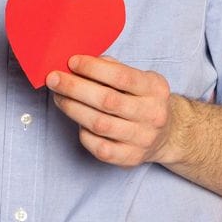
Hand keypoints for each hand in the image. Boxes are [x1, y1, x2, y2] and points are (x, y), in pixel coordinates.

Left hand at [47, 55, 185, 166]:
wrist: (166, 134)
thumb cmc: (144, 100)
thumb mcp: (139, 78)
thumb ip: (114, 68)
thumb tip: (80, 63)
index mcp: (155, 89)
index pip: (121, 76)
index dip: (93, 68)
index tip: (72, 62)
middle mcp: (152, 115)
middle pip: (107, 101)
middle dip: (75, 88)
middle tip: (54, 79)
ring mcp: (142, 139)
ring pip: (100, 124)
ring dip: (73, 108)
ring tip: (59, 97)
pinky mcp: (130, 158)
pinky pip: (99, 147)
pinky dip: (83, 133)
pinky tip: (77, 120)